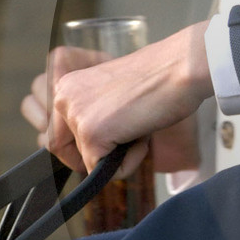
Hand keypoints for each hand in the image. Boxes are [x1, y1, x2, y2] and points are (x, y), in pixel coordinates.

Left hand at [20, 24, 213, 176]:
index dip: (82, 149)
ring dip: (116, 157)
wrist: (181, 68)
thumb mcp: (113, 98)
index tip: (111, 143)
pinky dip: (128, 164)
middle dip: (96, 155)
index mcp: (67, 85)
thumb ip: (94, 118)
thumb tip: (86, 155)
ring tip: (140, 130)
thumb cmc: (159, 80)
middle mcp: (64, 97)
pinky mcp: (92, 132)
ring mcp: (76, 114)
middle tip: (130, 137)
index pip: (57, 134)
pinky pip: (103, 171)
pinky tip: (143, 137)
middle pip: (63, 150)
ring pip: (85, 161)